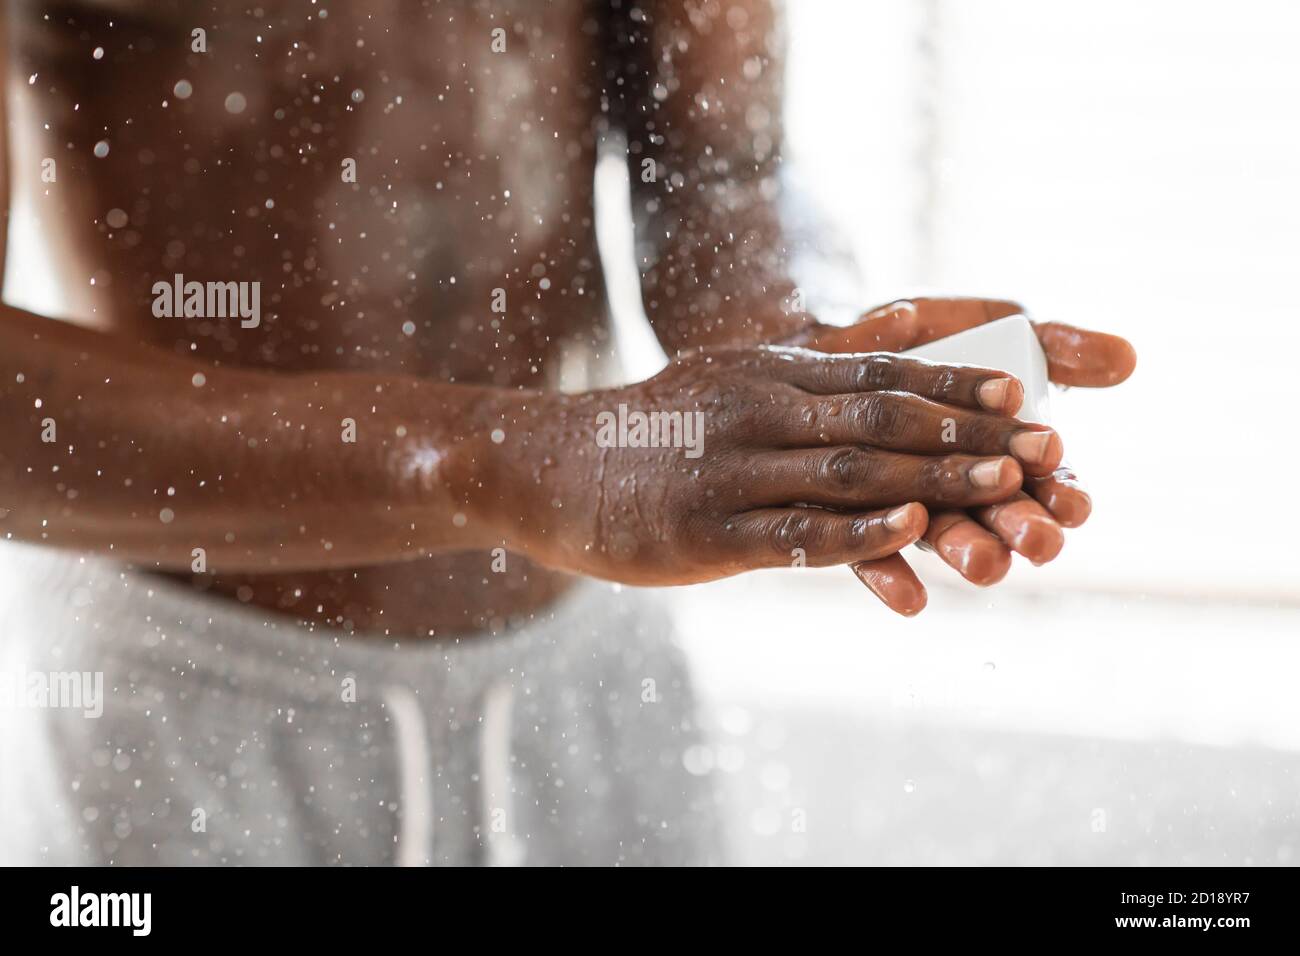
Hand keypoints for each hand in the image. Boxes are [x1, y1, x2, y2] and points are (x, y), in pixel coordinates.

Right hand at [479, 344, 1061, 586]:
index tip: (1029, 397)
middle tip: (1044, 450)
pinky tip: (907, 529)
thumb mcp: (735, 372)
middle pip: (882, 415)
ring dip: (934, 478)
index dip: (958, 384)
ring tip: (1005, 487)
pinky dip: (856, 530)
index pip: (882, 371)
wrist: (551, 466)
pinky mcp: (706, 532)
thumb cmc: (657, 426)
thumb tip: (910, 316)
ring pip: (849, 469)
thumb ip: (821, 355)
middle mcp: (758, 409)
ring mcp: (731, 470)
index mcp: (770, 371)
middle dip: (969, 433)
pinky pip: (793, 532)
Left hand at [794, 297, 1135, 614]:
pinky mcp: (843, 516)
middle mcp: (952, 484)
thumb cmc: (909, 339)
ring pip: (938, 534)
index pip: (1040, 477)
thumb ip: (1053, 345)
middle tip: (1039, 539)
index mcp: (996, 446)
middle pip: (993, 512)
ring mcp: (899, 503)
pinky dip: (886, 573)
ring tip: (984, 562)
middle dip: (1018, 527)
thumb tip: (1125, 359)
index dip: (1061, 493)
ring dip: (965, 550)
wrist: (810, 342)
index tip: (1075, 503)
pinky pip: (864, 550)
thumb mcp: (980, 324)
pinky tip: (908, 598)